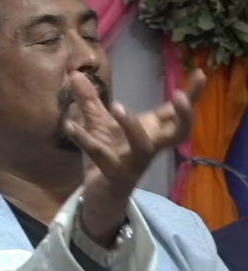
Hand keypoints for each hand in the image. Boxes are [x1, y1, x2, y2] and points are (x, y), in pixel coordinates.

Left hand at [65, 69, 205, 244]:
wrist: (100, 197)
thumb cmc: (108, 156)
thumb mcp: (98, 124)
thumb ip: (90, 100)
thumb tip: (75, 74)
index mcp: (152, 133)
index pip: (177, 114)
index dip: (193, 95)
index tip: (200, 74)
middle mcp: (149, 148)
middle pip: (178, 133)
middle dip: (184, 115)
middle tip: (180, 95)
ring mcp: (133, 163)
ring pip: (142, 146)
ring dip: (131, 125)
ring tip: (117, 104)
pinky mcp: (114, 175)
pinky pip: (101, 156)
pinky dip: (84, 139)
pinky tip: (69, 124)